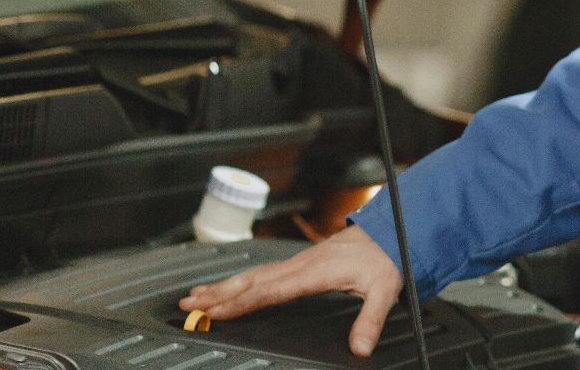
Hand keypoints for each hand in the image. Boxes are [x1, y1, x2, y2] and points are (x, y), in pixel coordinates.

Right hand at [178, 225, 400, 356]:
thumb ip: (370, 320)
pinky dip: (240, 280)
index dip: (241, 302)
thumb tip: (360, 349)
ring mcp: (298, 261)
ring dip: (223, 285)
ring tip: (196, 296)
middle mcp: (300, 264)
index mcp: (314, 272)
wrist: (391, 230)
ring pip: (253, 274)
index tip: (216, 312)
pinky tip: (228, 286)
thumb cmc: (385, 257)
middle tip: (188, 305)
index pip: (270, 290)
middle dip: (218, 293)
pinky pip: (263, 271)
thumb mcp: (384, 289)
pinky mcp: (300, 262)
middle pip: (251, 280)